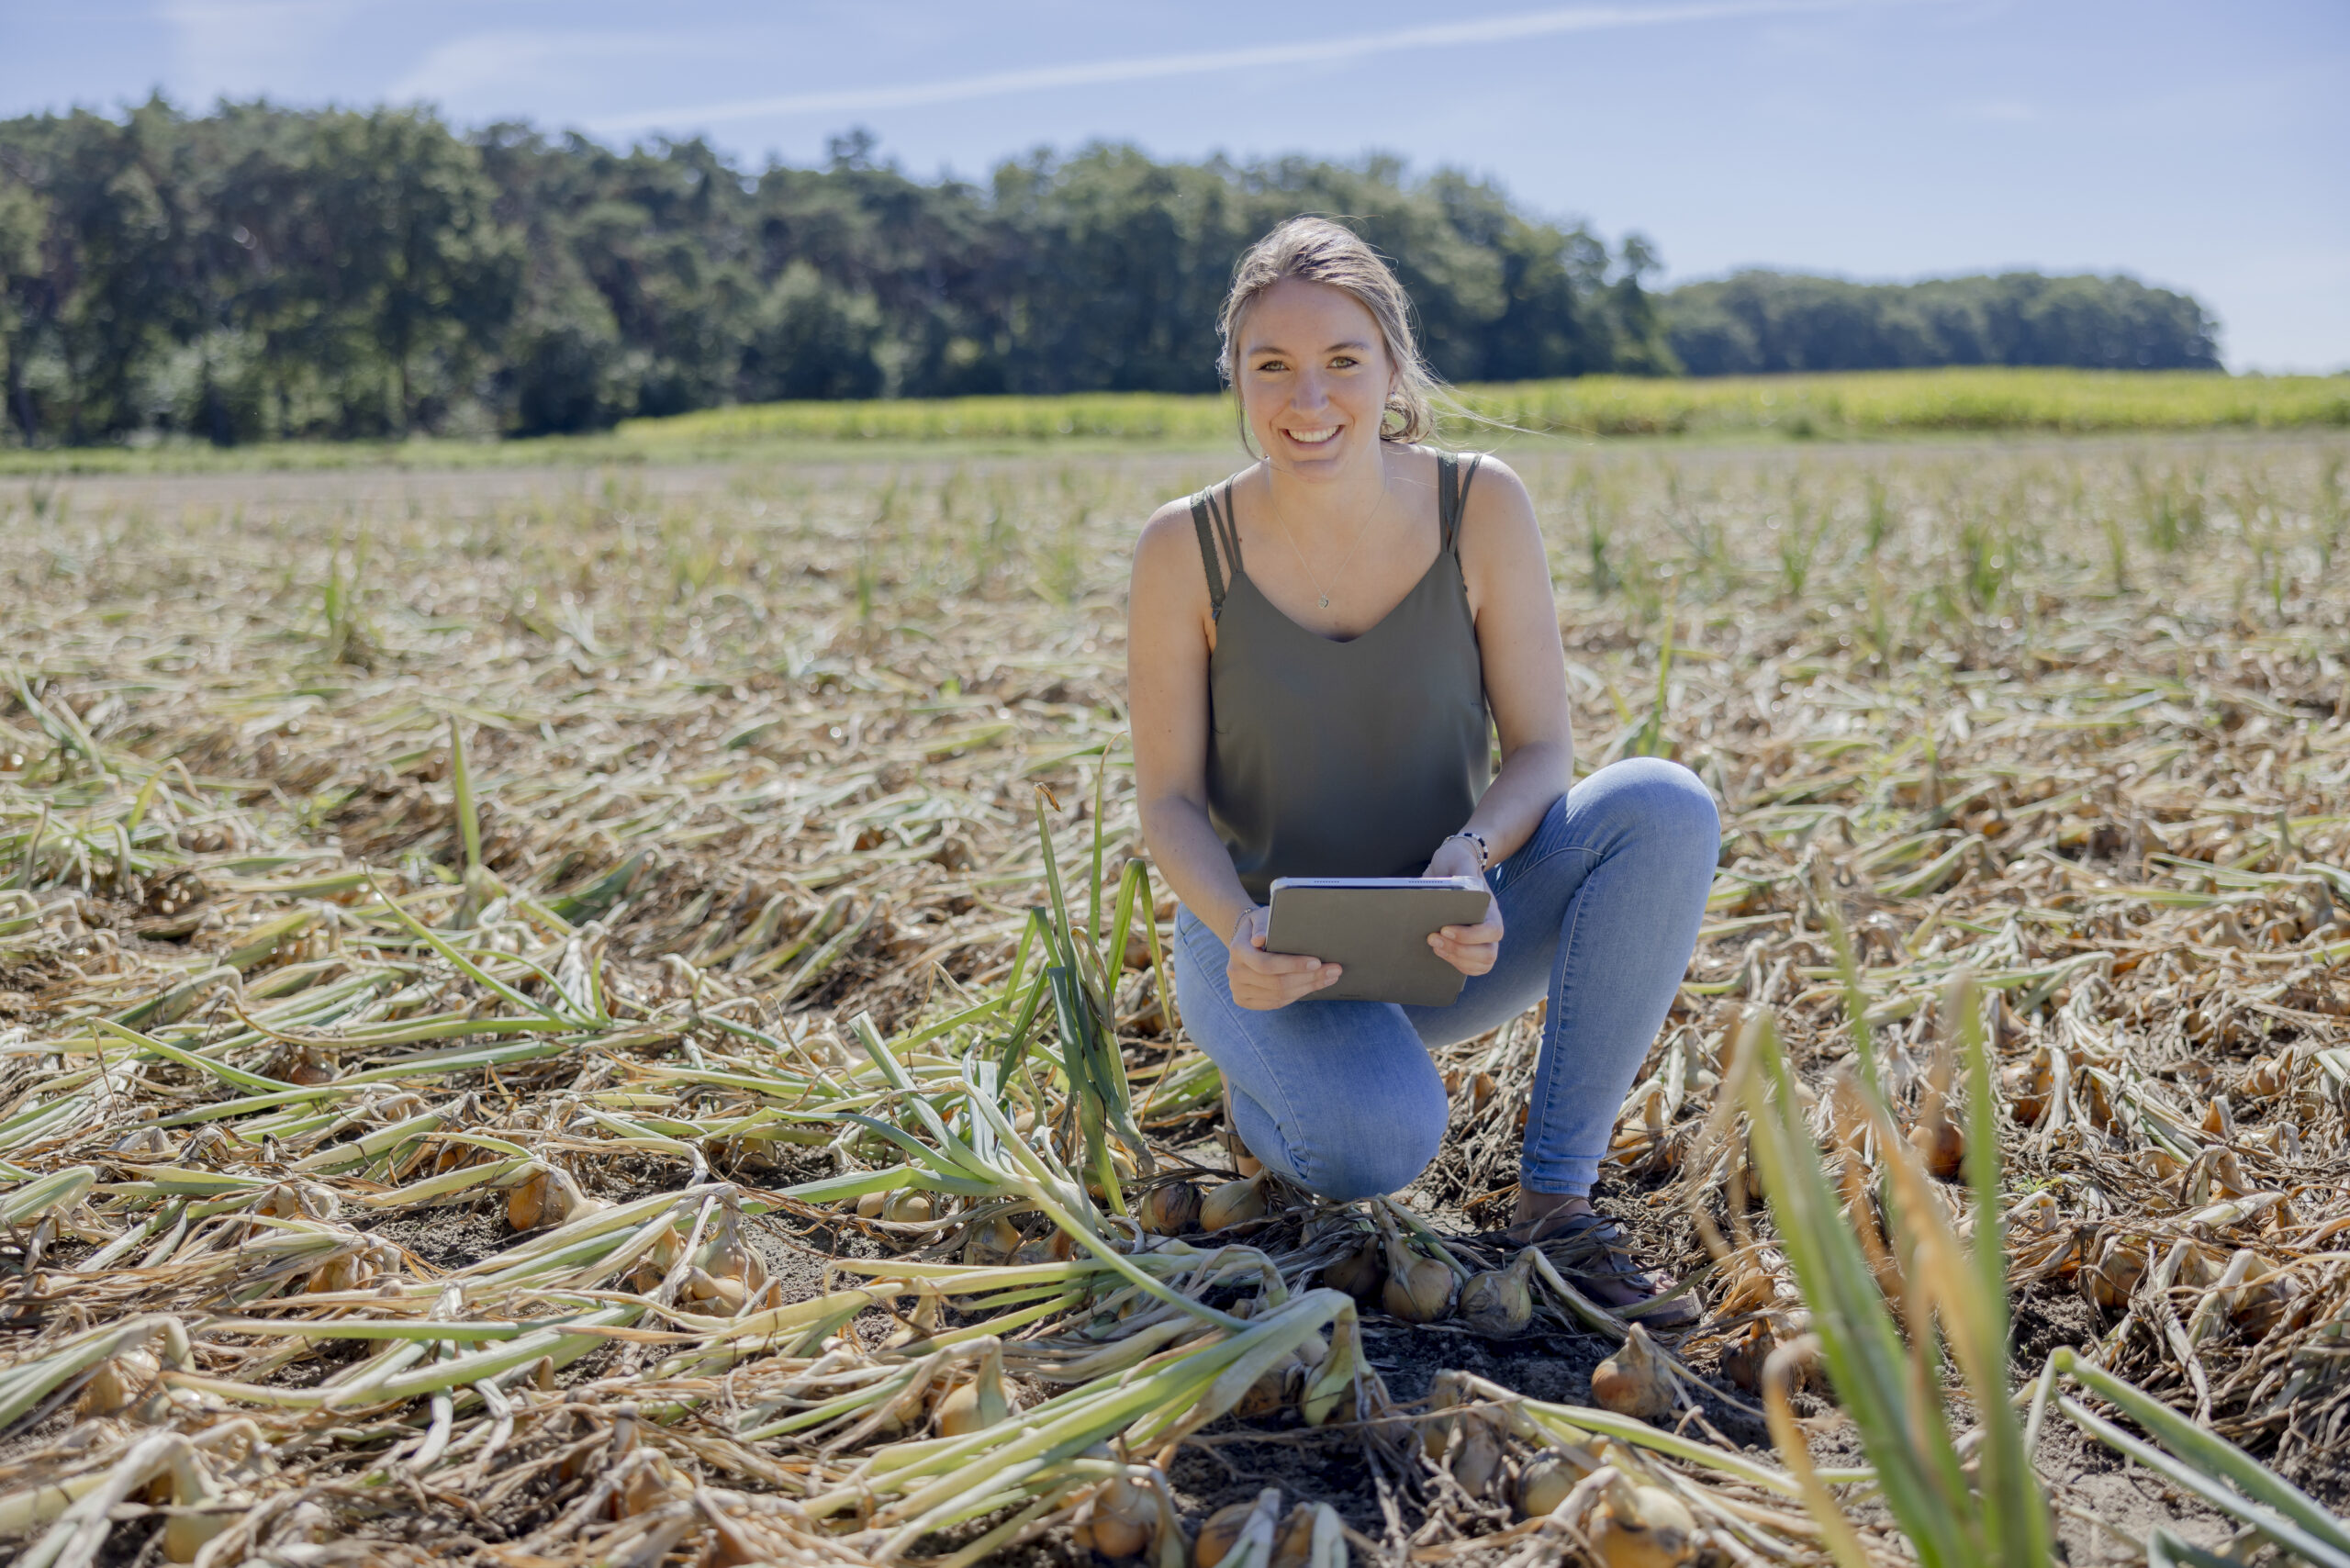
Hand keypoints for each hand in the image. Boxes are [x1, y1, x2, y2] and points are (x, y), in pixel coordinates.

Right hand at [1226, 905, 1341, 1009]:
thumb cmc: (1261, 926)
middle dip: (1309, 978)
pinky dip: (1297, 995)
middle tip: (1334, 970)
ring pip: (1279, 996)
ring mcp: (1238, 988)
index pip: (1267, 964)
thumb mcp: (1263, 917)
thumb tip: (1260, 939)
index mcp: (1238, 950)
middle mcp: (1235, 972)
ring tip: (1329, 978)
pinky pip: (1275, 1003)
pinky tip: (1312, 985)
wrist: (1245, 939)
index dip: (1293, 965)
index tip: (1317, 962)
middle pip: (1277, 983)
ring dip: (1308, 988)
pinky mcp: (1244, 1000)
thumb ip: (1263, 925)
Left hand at [1423, 838, 1502, 977]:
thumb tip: (1462, 888)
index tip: (1444, 929)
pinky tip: (1439, 952)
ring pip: (1481, 964)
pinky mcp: (1469, 946)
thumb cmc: (1457, 862)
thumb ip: (1462, 870)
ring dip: (1456, 960)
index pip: (1492, 931)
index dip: (1469, 937)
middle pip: (1488, 954)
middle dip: (1459, 951)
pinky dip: (1456, 965)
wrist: (1453, 865)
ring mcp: (1481, 939)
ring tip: (1434, 946)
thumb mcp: (1459, 860)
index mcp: (1490, 909)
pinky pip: (1471, 967)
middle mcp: (1489, 927)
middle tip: (1433, 939)